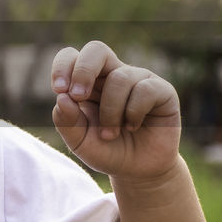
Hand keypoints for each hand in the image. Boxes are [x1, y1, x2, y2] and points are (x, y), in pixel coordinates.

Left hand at [50, 41, 181, 180]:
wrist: (138, 171)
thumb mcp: (80, 141)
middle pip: (97, 50)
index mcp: (88, 82)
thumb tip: (62, 98)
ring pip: (119, 78)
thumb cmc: (107, 150)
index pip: (72, 57)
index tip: (59, 90)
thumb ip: (67, 121)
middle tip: (79, 96)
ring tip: (110, 134)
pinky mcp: (162, 90)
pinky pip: (144, 90)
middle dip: (84, 70)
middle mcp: (112, 75)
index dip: (63, 66)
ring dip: (110, 111)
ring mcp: (138, 80)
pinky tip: (132, 127)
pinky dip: (133, 113)